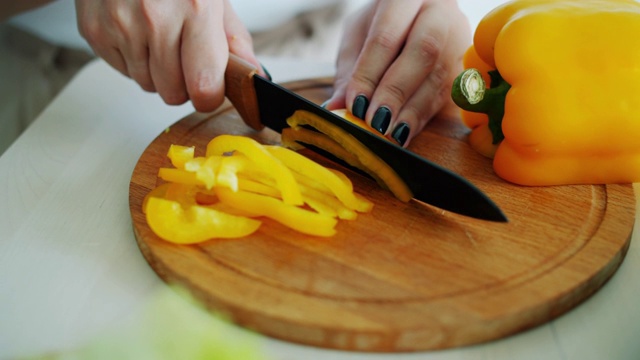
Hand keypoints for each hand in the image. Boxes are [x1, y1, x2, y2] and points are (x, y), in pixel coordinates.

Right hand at [75, 0, 262, 111]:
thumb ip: (235, 40)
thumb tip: (254, 75)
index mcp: (196, 9)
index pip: (204, 87)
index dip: (209, 95)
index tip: (210, 89)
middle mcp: (156, 18)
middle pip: (173, 93)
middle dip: (182, 83)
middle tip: (184, 55)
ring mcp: (121, 25)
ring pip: (147, 85)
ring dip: (157, 71)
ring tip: (159, 37)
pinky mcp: (95, 31)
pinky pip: (123, 72)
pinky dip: (133, 59)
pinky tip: (138, 32)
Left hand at [324, 0, 470, 146]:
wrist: (415, 17)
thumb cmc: (381, 24)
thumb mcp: (357, 38)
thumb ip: (349, 72)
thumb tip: (337, 108)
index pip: (387, 36)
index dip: (370, 73)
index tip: (355, 103)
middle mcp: (440, 12)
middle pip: (424, 50)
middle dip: (396, 90)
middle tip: (375, 119)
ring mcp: (459, 37)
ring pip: (439, 75)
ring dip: (410, 110)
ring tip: (386, 132)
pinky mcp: (466, 66)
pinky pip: (447, 95)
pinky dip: (421, 117)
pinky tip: (402, 133)